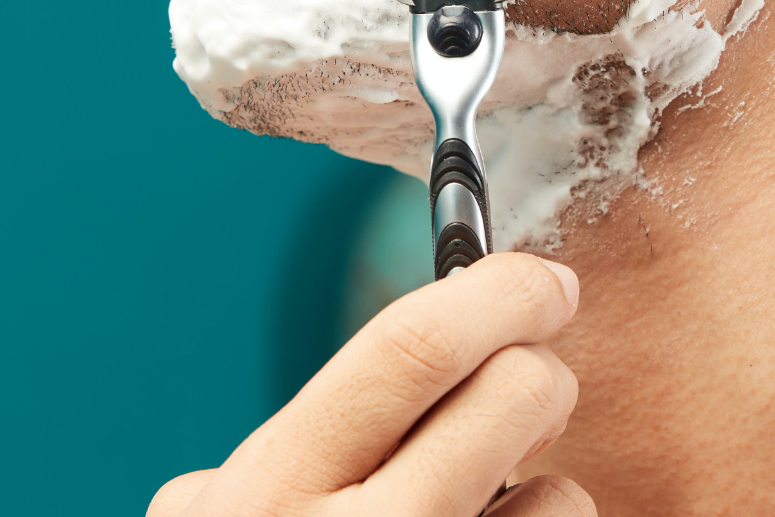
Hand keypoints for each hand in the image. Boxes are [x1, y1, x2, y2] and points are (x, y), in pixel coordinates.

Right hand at [148, 252, 593, 516]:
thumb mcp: (214, 515)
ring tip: (486, 508)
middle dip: (543, 372)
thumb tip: (406, 361)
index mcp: (272, 486)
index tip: (542, 282)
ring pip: (559, 491)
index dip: (496, 292)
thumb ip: (286, 444)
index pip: (411, 347)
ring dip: (545, 482)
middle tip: (538, 384)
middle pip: (513, 395)